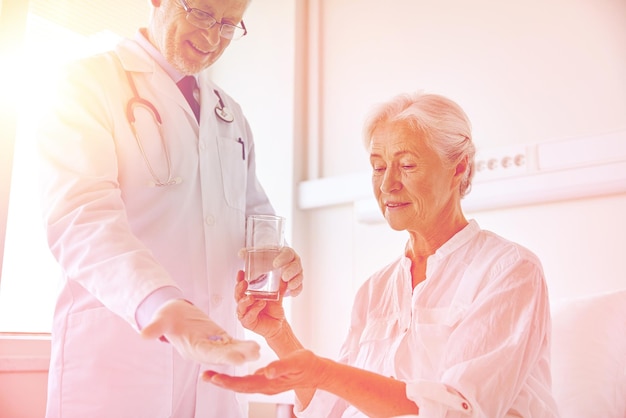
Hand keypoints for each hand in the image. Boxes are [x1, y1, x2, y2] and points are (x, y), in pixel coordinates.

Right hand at [141, 299, 259, 364]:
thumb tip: (144, 334)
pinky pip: (232, 343)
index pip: (207, 353)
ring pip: (230, 350)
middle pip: (222, 354)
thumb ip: (155, 327)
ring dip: (243, 351)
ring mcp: (212, 345)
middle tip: (253, 354)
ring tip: (258, 350)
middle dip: (237, 354)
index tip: (236, 358)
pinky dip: (242, 344)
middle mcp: (203, 350)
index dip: (222, 355)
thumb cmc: (166, 316)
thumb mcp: (161, 319)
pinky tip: (255, 345)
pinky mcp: (218, 338)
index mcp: (191, 348)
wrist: (173, 314)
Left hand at [203, 349, 325, 393]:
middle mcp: (266, 386)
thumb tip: (266, 371)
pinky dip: (235, 380)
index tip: (214, 377)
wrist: (318, 372)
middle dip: (221, 382)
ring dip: (226, 382)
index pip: (244, 384)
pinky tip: (229, 376)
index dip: (228, 381)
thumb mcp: (296, 361)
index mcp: (270, 382)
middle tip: (204, 375)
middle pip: (239, 387)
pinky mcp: (268, 382)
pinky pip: (248, 383)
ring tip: (211, 376)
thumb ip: (281, 367)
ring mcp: (267, 385)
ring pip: (242, 386)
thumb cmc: (307, 364)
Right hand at [235, 270, 285, 338]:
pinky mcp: (247, 323)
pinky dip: (254, 310)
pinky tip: (260, 304)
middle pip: (238, 295)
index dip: (239, 279)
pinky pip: (248, 316)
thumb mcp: (277, 296)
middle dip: (239, 289)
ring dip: (245, 301)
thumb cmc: (274, 310)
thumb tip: (284, 276)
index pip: (241, 286)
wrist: (279, 324)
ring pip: (241, 306)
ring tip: (252, 297)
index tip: (241, 272)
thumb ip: (279, 287)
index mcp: (248, 295)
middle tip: (244, 283)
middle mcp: (244, 304)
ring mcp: (244, 314)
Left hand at [239, 246, 303, 296]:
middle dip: (291, 271)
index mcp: (286, 253)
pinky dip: (297, 290)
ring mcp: (297, 273)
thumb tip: (241, 253)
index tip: (275, 264)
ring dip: (295, 282)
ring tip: (289, 286)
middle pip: (296, 265)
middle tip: (284, 277)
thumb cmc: (267, 260)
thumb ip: (249, 254)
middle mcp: (293, 262)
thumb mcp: (259, 256)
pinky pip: (300, 286)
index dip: (283, 258)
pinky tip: (292, 294)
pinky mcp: (297, 283)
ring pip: (299, 276)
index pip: (287, 253)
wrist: (274, 266)